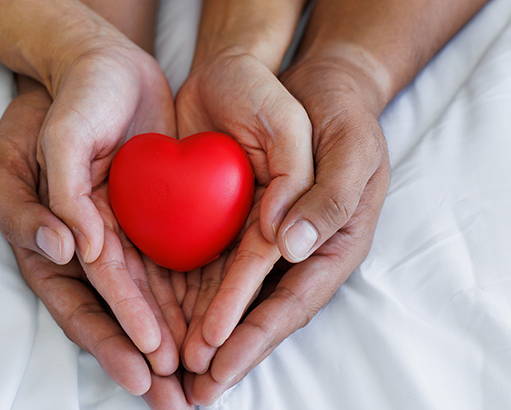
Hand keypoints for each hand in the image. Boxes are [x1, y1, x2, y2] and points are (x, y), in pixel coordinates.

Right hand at [0, 76, 190, 407]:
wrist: (101, 67)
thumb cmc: (55, 108)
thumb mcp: (27, 147)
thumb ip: (39, 200)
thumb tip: (66, 248)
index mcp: (52, 244)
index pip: (80, 304)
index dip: (112, 338)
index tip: (146, 367)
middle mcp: (91, 252)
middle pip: (120, 319)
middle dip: (149, 362)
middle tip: (181, 402)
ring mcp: (128, 240)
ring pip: (154, 303)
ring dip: (177, 344)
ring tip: (205, 382)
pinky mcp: (161, 222)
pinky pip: (180, 266)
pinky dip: (196, 299)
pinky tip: (220, 325)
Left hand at [183, 57, 390, 404]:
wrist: (308, 84)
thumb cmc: (340, 116)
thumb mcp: (350, 147)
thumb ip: (329, 198)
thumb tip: (292, 247)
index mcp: (332, 247)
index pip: (292, 303)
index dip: (254, 336)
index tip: (218, 364)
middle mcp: (296, 255)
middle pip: (257, 314)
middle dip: (223, 352)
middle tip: (189, 390)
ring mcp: (263, 242)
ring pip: (229, 298)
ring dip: (201, 334)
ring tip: (169, 369)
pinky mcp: (234, 223)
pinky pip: (209, 263)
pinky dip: (188, 292)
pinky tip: (161, 314)